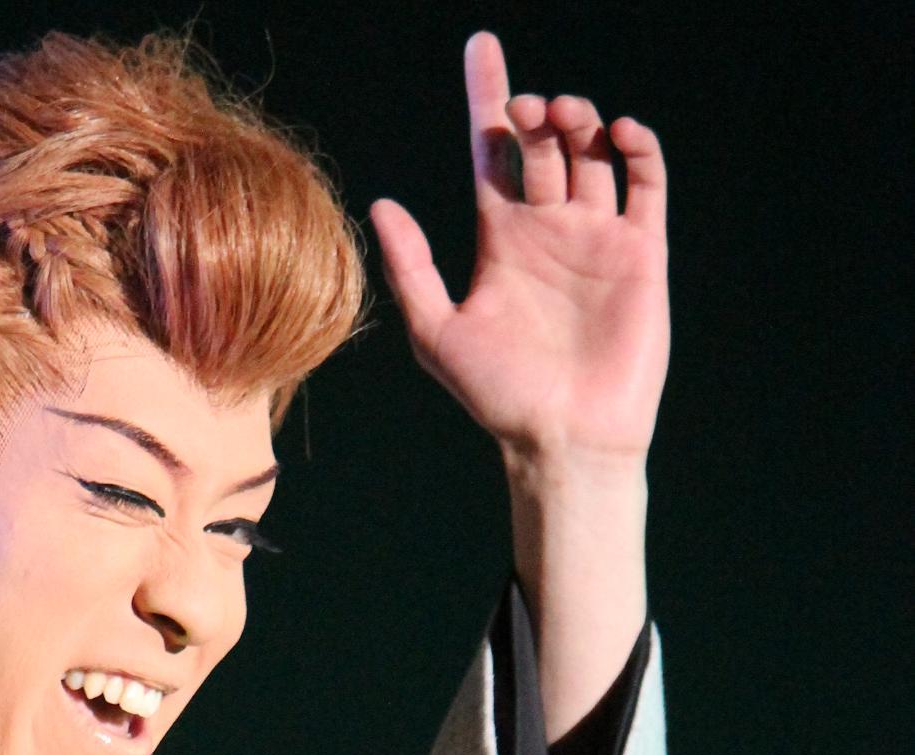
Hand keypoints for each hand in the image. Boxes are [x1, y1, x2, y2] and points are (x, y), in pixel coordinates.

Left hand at [370, 30, 669, 467]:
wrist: (563, 437)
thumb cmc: (498, 397)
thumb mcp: (438, 332)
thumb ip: (411, 268)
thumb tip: (380, 203)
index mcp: (501, 239)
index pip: (491, 151)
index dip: (486, 97)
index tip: (481, 47)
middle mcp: (549, 228)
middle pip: (542, 143)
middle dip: (534, 111)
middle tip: (525, 110)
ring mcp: (597, 236)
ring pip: (592, 151)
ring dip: (579, 119)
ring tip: (561, 117)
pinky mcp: (641, 251)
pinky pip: (645, 182)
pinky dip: (636, 148)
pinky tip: (617, 135)